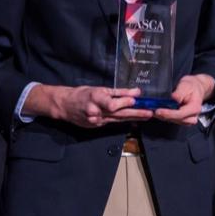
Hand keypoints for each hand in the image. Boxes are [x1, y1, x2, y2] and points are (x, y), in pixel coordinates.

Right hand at [33, 84, 153, 127]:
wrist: (65, 105)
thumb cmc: (82, 94)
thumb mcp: (99, 89)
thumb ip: (118, 92)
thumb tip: (135, 92)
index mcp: (95, 99)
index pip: (112, 103)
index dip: (124, 102)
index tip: (135, 101)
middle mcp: (96, 112)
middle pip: (118, 113)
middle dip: (135, 113)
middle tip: (149, 113)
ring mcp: (96, 121)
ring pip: (118, 120)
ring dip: (133, 118)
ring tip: (146, 116)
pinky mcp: (96, 126)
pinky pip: (112, 123)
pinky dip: (123, 121)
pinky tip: (134, 120)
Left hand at [153, 74, 214, 125]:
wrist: (196, 88)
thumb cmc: (192, 86)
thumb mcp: (186, 85)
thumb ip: (179, 93)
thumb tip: (173, 98)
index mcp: (195, 108)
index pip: (180, 114)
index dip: (168, 113)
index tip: (158, 111)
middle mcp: (192, 116)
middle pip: (175, 119)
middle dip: (163, 115)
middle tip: (152, 110)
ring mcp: (187, 119)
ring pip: (172, 121)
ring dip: (162, 116)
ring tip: (153, 110)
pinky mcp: (182, 119)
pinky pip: (172, 119)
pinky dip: (164, 115)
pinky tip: (158, 111)